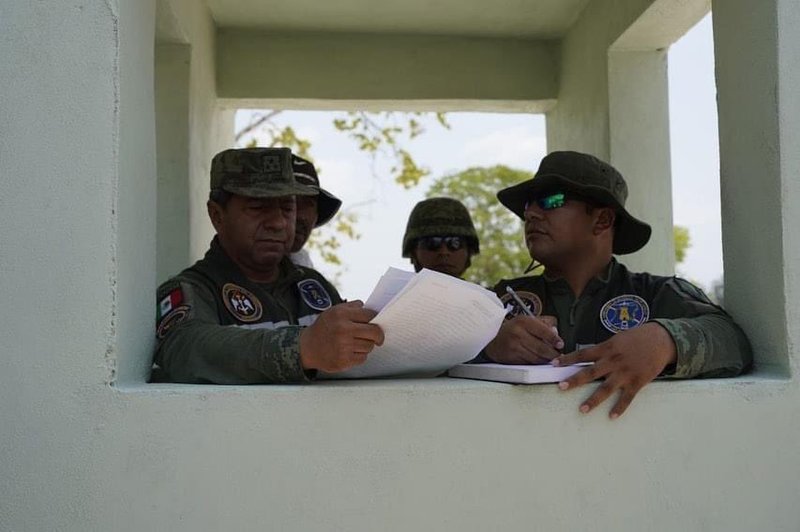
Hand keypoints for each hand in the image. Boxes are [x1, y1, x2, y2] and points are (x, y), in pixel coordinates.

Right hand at [299, 301, 384, 372]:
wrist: (308, 347)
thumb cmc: (324, 328)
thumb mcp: (335, 311)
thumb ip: (353, 307)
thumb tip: (372, 309)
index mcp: (341, 315)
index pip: (370, 315)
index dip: (375, 319)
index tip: (375, 323)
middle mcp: (343, 330)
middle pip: (375, 332)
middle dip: (378, 335)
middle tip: (378, 337)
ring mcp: (343, 346)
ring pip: (369, 346)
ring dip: (367, 345)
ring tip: (356, 343)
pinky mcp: (344, 361)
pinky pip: (363, 358)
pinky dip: (360, 355)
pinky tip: (350, 351)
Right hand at [484, 315, 563, 363]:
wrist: (492, 338)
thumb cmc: (512, 329)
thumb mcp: (526, 320)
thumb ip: (543, 324)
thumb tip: (555, 333)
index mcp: (523, 321)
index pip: (544, 331)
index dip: (554, 339)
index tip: (560, 344)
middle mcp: (518, 334)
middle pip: (542, 348)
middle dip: (553, 353)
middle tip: (558, 354)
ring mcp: (514, 347)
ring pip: (536, 358)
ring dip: (546, 360)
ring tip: (550, 358)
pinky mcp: (512, 358)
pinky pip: (529, 363)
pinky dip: (536, 364)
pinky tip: (539, 361)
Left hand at [552, 322, 676, 418]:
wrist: (661, 340)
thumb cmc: (638, 337)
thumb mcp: (617, 339)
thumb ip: (604, 349)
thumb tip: (587, 357)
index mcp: (607, 348)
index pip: (582, 354)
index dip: (567, 359)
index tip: (553, 364)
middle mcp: (613, 361)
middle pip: (590, 372)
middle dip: (575, 380)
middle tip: (560, 387)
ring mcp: (625, 372)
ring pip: (606, 388)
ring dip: (593, 400)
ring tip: (582, 409)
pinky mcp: (638, 382)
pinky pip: (627, 397)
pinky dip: (619, 408)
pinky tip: (612, 416)